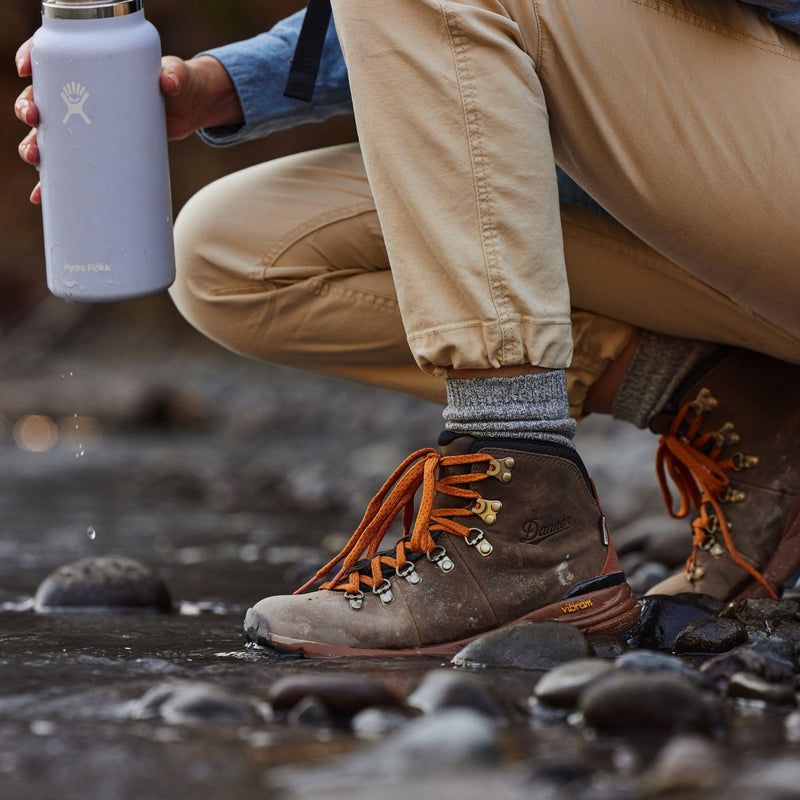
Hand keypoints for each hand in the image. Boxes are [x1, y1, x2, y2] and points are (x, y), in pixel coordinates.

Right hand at [15, 43, 243, 204]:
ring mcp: (89, 125)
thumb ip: (176, 75)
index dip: (32, 58)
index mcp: (93, 67)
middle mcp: (83, 96)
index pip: (53, 56)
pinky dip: (53, 183)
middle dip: (29, 108)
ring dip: (34, 147)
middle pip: (43, 99)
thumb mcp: (178, 77)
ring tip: (35, 159)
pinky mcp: (99, 150)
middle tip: (34, 119)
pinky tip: (41, 195)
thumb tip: (169, 82)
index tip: (25, 68)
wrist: (190, 110)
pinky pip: (70, 168)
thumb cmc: (180, 85)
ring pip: (49, 136)